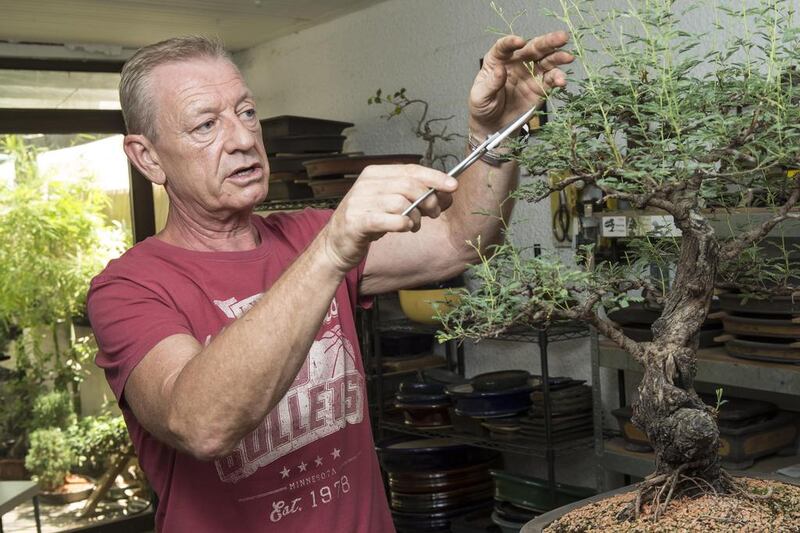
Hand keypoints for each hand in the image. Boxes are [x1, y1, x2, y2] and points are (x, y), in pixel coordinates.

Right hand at [323, 164, 456, 271]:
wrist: (335, 245)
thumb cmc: (366, 222)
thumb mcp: (388, 203)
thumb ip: (412, 195)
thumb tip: (445, 193)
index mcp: (374, 174)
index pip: (410, 169)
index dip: (434, 177)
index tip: (453, 185)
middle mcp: (366, 184)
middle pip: (409, 185)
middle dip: (428, 200)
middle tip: (433, 213)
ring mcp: (359, 202)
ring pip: (402, 203)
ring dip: (416, 216)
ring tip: (414, 225)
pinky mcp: (357, 222)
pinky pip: (390, 220)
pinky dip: (403, 224)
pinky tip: (404, 228)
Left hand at [469, 32, 572, 134]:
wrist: (494, 125)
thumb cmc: (483, 107)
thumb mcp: (480, 96)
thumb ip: (491, 83)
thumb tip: (500, 70)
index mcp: (498, 60)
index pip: (505, 46)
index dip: (512, 42)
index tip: (520, 42)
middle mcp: (517, 62)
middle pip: (532, 48)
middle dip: (547, 42)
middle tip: (560, 37)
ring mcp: (530, 73)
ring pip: (546, 60)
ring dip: (558, 57)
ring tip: (568, 57)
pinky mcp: (539, 87)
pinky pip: (551, 80)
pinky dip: (558, 79)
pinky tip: (562, 80)